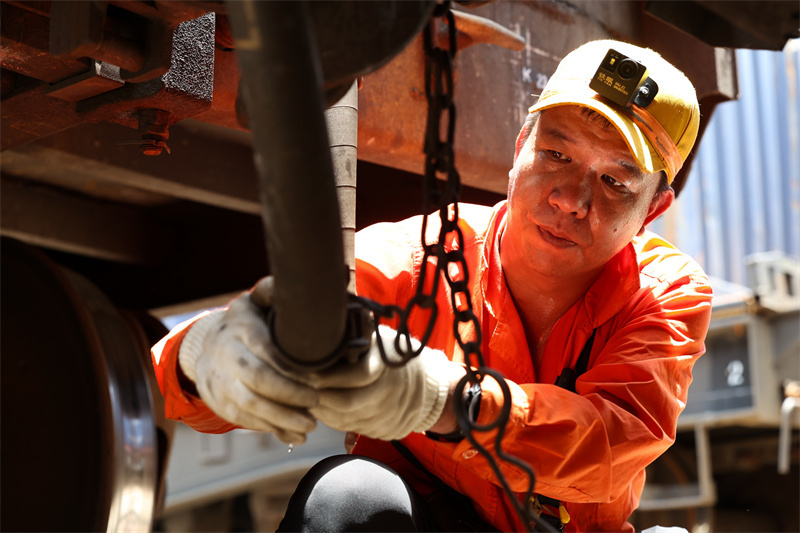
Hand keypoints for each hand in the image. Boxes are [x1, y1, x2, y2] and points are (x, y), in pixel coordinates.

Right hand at [178, 277, 317, 443]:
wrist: (207, 346)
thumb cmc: (246, 323)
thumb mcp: (257, 302)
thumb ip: (273, 292)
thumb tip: (292, 282)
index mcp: (240, 327)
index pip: (265, 349)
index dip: (292, 367)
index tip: (318, 378)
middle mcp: (224, 354)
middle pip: (257, 380)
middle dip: (289, 395)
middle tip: (316, 403)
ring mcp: (217, 381)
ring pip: (249, 406)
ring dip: (282, 418)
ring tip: (310, 424)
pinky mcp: (218, 403)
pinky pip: (244, 421)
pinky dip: (270, 429)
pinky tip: (294, 434)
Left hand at [309, 325, 465, 440]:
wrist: (428, 386)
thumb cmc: (394, 356)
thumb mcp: (380, 338)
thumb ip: (356, 335)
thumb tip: (321, 326)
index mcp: (389, 366)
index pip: (356, 376)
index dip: (328, 377)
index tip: (306, 372)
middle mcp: (392, 394)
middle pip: (347, 404)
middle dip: (318, 398)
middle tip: (298, 390)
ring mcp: (390, 416)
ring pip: (346, 420)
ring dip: (322, 412)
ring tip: (305, 399)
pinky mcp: (386, 431)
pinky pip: (353, 429)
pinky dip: (335, 421)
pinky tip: (323, 410)